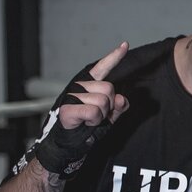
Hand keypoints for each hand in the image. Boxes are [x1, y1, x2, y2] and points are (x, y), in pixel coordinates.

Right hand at [34, 42, 130, 177]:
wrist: (69, 147)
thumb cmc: (86, 130)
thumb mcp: (108, 117)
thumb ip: (118, 106)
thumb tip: (121, 98)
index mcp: (89, 86)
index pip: (102, 69)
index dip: (114, 57)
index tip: (125, 45)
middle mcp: (78, 87)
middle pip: (109, 89)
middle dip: (109, 107)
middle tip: (96, 117)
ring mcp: (71, 96)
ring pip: (103, 101)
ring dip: (101, 116)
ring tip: (89, 121)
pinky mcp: (67, 108)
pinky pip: (93, 111)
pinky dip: (94, 120)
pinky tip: (84, 123)